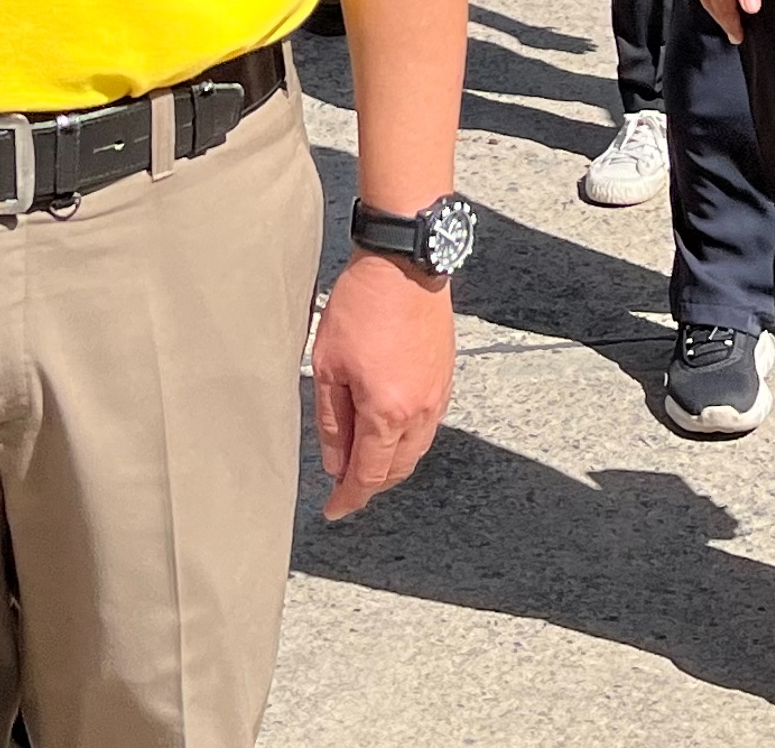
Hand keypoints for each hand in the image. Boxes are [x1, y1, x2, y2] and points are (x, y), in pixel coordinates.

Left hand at [311, 248, 454, 518]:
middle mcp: (419, 412)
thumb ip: (332, 420)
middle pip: (397, 469)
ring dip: (391, 463)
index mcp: (386, 413)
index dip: (349, 498)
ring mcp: (438, 395)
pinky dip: (408, 439)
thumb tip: (334, 463)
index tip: (333, 511)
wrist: (405, 263)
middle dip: (371, 484)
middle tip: (345, 487)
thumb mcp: (328, 364)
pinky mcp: (446, 377)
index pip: (368, 475)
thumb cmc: (361, 307)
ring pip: (416, 450)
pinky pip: (428, 426)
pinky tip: (389, 428)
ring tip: (365, 460)